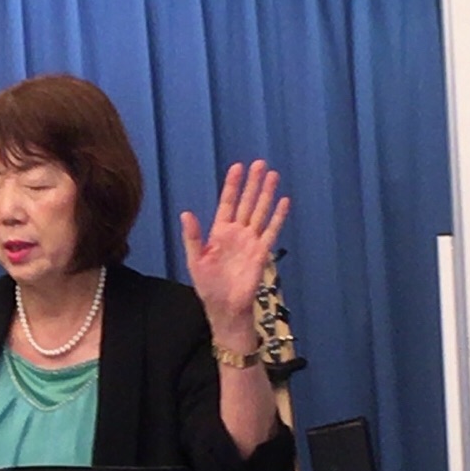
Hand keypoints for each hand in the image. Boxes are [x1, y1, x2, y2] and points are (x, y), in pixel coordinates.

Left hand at [180, 160, 289, 339]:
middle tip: (260, 163)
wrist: (224, 307)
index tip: (237, 167)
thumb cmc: (208, 286)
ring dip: (266, 194)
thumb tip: (186, 213)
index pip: (227, 203)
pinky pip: (271, 231)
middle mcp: (237, 233)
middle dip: (253, 183)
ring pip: (260, 212)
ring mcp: (250, 241)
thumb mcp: (195, 260)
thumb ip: (192, 237)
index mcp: (219, 233)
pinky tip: (283, 201)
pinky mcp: (261, 252)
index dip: (232, 186)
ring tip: (273, 175)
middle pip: (246, 202)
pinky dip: (278, 217)